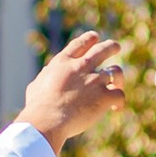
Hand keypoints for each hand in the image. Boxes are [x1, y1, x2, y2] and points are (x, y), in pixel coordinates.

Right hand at [20, 32, 126, 152]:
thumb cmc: (37, 107)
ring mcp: (94, 80)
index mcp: (63, 62)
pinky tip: (115, 108)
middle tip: (115, 47)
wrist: (47, 120)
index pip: (80, 44)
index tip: (95, 36)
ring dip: (119, 77)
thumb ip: (45, 76)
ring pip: (116, 71)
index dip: (89, 38)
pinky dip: (119, 101)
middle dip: (111, 46)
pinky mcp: (103, 96)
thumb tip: (47, 71)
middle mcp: (80, 67)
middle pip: (102, 50)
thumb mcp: (36, 85)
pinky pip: (119, 94)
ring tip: (119, 83)